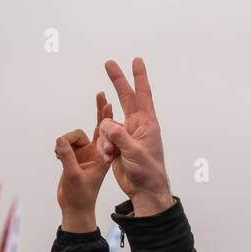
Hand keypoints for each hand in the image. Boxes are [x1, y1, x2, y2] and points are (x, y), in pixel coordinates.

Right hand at [55, 92, 114, 229]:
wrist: (76, 209)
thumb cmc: (83, 196)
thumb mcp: (76, 177)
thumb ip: (68, 158)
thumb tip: (60, 140)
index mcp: (105, 157)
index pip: (109, 132)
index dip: (109, 116)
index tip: (109, 101)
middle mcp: (99, 152)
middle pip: (99, 126)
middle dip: (99, 112)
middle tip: (101, 94)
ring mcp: (88, 154)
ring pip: (75, 136)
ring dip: (66, 144)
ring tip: (61, 158)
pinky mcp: (77, 157)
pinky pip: (67, 144)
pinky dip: (61, 148)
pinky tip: (58, 158)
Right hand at [98, 57, 172, 214]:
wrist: (144, 191)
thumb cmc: (148, 172)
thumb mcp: (135, 153)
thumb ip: (120, 137)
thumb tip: (107, 124)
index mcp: (147, 124)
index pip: (143, 95)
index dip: (139, 77)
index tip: (137, 60)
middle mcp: (137, 125)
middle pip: (125, 98)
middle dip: (117, 81)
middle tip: (108, 63)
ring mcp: (126, 134)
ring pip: (108, 124)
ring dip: (105, 138)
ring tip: (111, 154)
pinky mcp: (117, 144)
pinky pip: (103, 137)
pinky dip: (103, 146)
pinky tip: (108, 158)